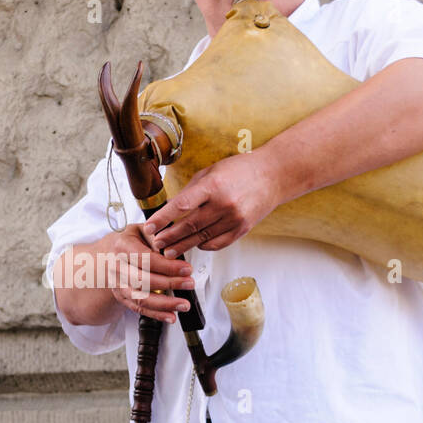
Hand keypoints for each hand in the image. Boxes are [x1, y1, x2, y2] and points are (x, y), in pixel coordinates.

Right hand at [101, 223, 195, 323]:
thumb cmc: (130, 240)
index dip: (167, 266)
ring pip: (141, 298)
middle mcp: (116, 267)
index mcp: (121, 246)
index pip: (145, 259)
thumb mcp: (143, 230)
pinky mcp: (122, 297)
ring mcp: (118, 284)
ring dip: (165, 304)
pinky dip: (156, 314)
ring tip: (183, 304)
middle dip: (170, 283)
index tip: (186, 268)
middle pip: (143, 280)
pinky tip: (170, 316)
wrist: (109, 253)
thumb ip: (158, 237)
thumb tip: (174, 249)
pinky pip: (139, 309)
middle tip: (189, 283)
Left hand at [142, 151, 280, 257]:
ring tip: (169, 251)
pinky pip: (218, 243)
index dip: (162, 218)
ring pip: (202, 238)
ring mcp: (234, 218)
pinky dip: (204, 246)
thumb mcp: (212, 171)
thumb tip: (170, 208)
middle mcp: (223, 203)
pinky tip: (194, 246)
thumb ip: (192, 190)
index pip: (181, 205)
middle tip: (156, 244)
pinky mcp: (243, 229)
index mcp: (212, 185)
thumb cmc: (240, 170)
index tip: (149, 227)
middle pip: (189, 226)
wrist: (273, 176)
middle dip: (170, 237)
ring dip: (183, 246)